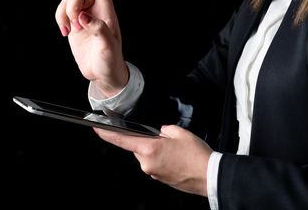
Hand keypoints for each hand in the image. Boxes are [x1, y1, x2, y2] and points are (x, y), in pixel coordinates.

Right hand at [55, 0, 127, 96]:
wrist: (103, 74)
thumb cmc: (111, 61)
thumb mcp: (108, 48)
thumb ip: (99, 30)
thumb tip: (84, 17)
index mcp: (108, 13)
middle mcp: (96, 11)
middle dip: (72, 6)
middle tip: (77, 27)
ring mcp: (84, 17)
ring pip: (68, 1)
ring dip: (65, 14)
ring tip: (71, 31)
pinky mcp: (74, 25)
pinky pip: (62, 12)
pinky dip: (60, 19)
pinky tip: (65, 32)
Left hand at [93, 125, 212, 196]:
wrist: (210, 175)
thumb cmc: (197, 155)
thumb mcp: (180, 132)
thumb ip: (164, 129)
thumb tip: (160, 132)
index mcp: (149, 149)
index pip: (122, 140)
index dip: (107, 134)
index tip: (97, 129)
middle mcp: (147, 163)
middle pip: (139, 147)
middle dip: (150, 141)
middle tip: (168, 140)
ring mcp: (153, 173)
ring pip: (148, 156)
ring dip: (158, 151)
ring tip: (177, 151)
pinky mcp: (160, 179)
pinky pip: (156, 164)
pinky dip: (164, 160)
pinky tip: (178, 159)